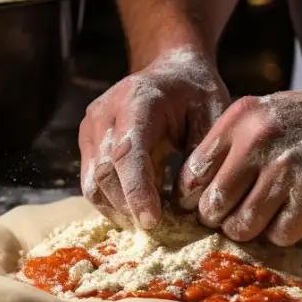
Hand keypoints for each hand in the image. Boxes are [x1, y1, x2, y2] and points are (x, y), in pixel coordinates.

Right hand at [78, 46, 228, 228]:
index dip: (137, 191)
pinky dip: (113, 202)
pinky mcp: (87, 141)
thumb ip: (202, 156)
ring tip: (150, 224)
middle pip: (105, 173)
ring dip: (119, 210)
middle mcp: (105, 112)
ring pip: (93, 184)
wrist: (172, 69)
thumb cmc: (196, 92)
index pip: (127, 153)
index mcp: (138, 100)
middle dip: (129, 208)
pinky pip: (91, 182)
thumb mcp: (213, 115)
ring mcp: (91, 127)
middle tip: (160, 232)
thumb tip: (188, 202)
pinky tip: (137, 211)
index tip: (152, 222)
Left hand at [175, 75, 301, 245]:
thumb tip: (193, 189)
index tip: (204, 205)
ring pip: (243, 226)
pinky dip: (282, 232)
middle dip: (220, 219)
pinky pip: (278, 234)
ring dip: (251, 230)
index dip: (193, 198)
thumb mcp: (265, 112)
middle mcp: (258, 141)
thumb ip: (230, 143)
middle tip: (235, 217)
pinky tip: (293, 216)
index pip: (192, 174)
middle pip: (213, 206)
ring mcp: (286, 169)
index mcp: (240, 120)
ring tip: (266, 217)